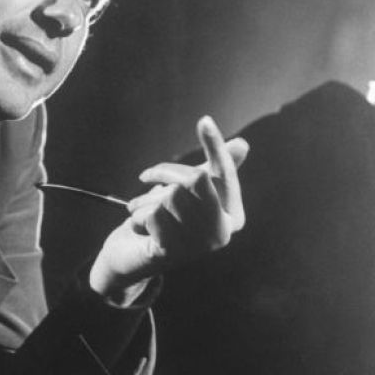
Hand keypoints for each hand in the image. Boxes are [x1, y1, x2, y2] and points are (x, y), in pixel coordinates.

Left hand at [89, 116, 247, 301]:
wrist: (132, 254)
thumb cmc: (167, 218)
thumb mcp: (191, 191)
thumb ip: (215, 169)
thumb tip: (242, 144)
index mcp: (233, 216)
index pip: (224, 173)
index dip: (214, 146)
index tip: (204, 120)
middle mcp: (222, 233)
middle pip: (194, 178)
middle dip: (164, 172)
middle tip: (146, 176)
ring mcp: (198, 244)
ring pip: (169, 196)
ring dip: (147, 199)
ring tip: (144, 212)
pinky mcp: (172, 251)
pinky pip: (151, 213)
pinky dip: (139, 215)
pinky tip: (141, 229)